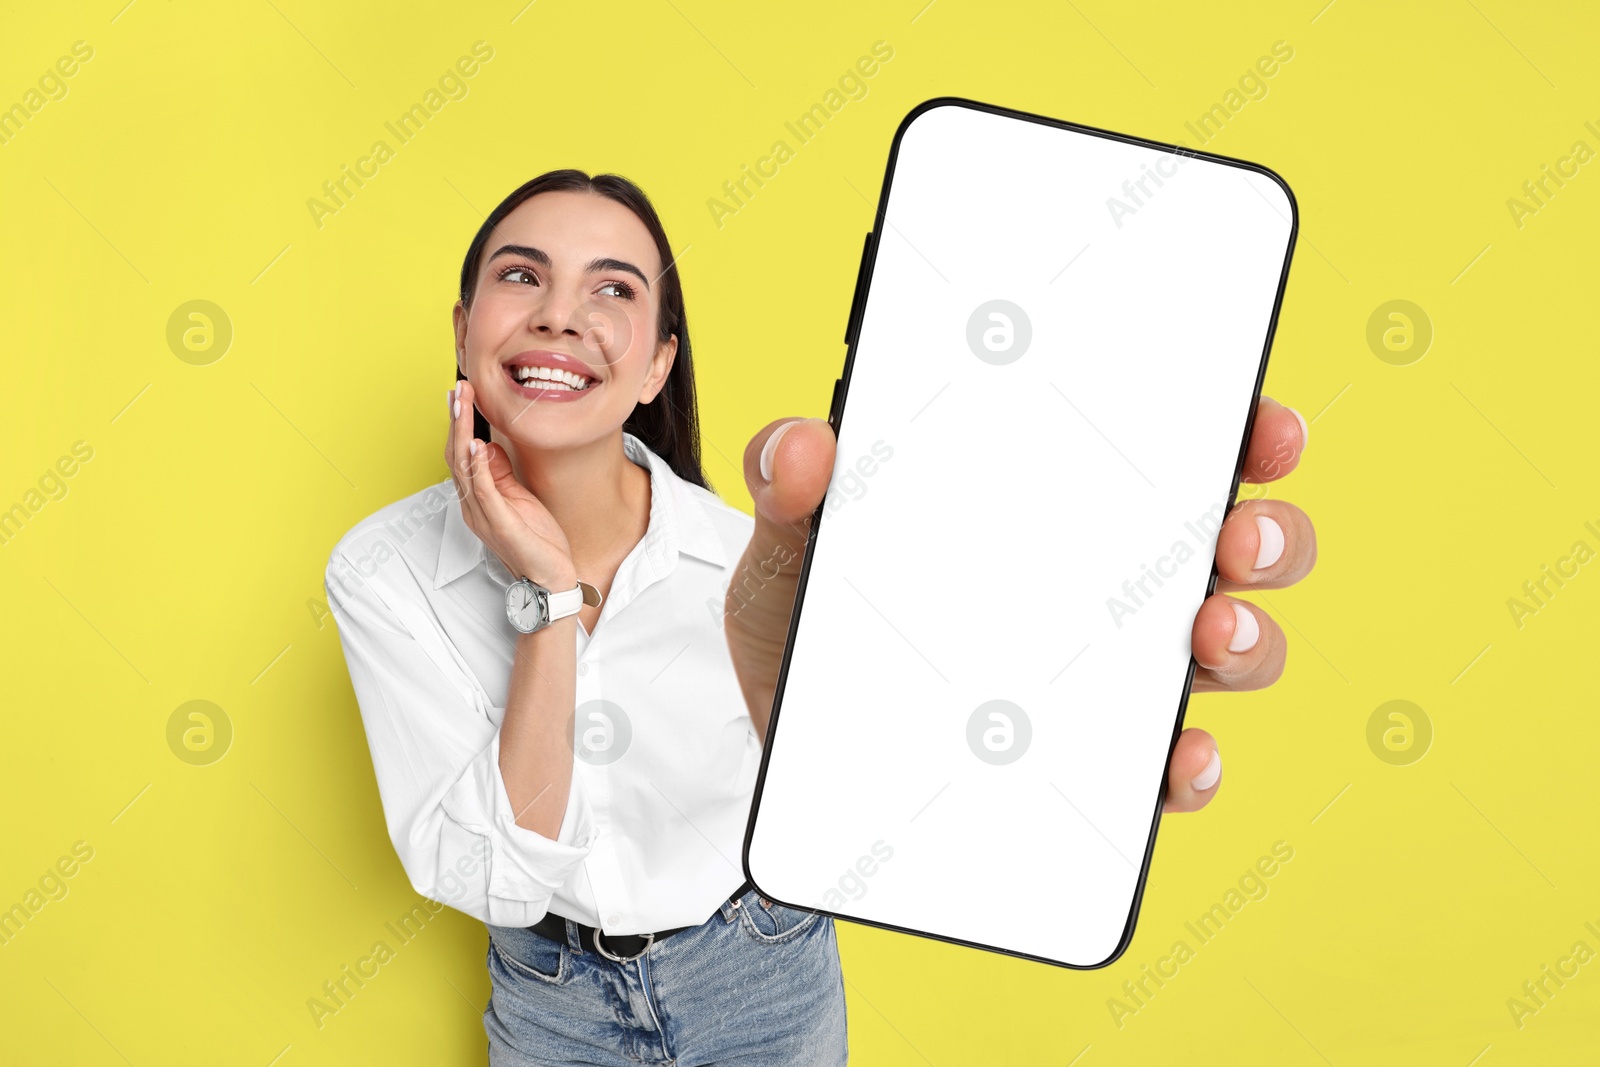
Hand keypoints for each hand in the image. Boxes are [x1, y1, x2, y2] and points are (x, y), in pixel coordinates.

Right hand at [446, 379, 575, 588]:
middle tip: (458, 389)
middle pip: (456, 455)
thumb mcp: (518, 498)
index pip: (460, 454)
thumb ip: (500, 473)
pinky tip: (477, 444)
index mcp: (476, 498)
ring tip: (463, 404)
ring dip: (462, 432)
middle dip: (457, 419)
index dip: (459, 424)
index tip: (460, 394)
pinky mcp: (500, 524)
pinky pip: (483, 491)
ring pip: (464, 468)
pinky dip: (478, 467)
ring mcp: (483, 516)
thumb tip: (487, 445)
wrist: (550, 578)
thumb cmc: (536, 541)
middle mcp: (473, 506)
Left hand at [724, 397, 1315, 814]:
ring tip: (1209, 634)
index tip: (1258, 424)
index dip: (1237, 430)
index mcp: (1053, 504)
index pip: (1169, 450)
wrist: (783, 739)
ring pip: (1224, 652)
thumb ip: (790, 487)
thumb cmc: (809, 621)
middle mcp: (1100, 584)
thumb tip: (802, 445)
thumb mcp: (793, 545)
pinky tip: (1174, 757)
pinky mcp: (1089, 768)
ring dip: (1246, 641)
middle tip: (1236, 535)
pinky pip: (1166, 768)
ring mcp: (1105, 678)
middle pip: (1227, 548)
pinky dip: (1188, 765)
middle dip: (1265, 534)